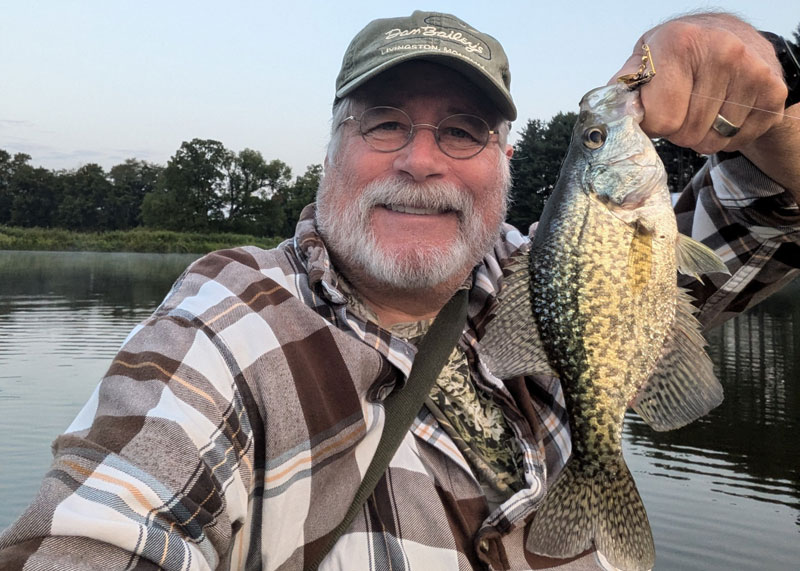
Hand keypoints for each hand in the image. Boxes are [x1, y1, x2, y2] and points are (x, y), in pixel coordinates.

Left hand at [611, 13, 786, 155]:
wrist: (731, 35)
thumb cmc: (679, 53)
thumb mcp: (645, 58)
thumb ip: (623, 89)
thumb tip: (608, 121)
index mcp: (681, 43)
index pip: (661, 119)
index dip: (654, 123)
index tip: (656, 108)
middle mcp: (721, 53)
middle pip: (686, 133)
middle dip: (677, 131)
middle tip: (682, 109)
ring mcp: (752, 72)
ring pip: (712, 141)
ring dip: (700, 136)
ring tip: (702, 109)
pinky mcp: (773, 93)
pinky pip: (737, 141)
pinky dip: (726, 137)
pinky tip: (724, 111)